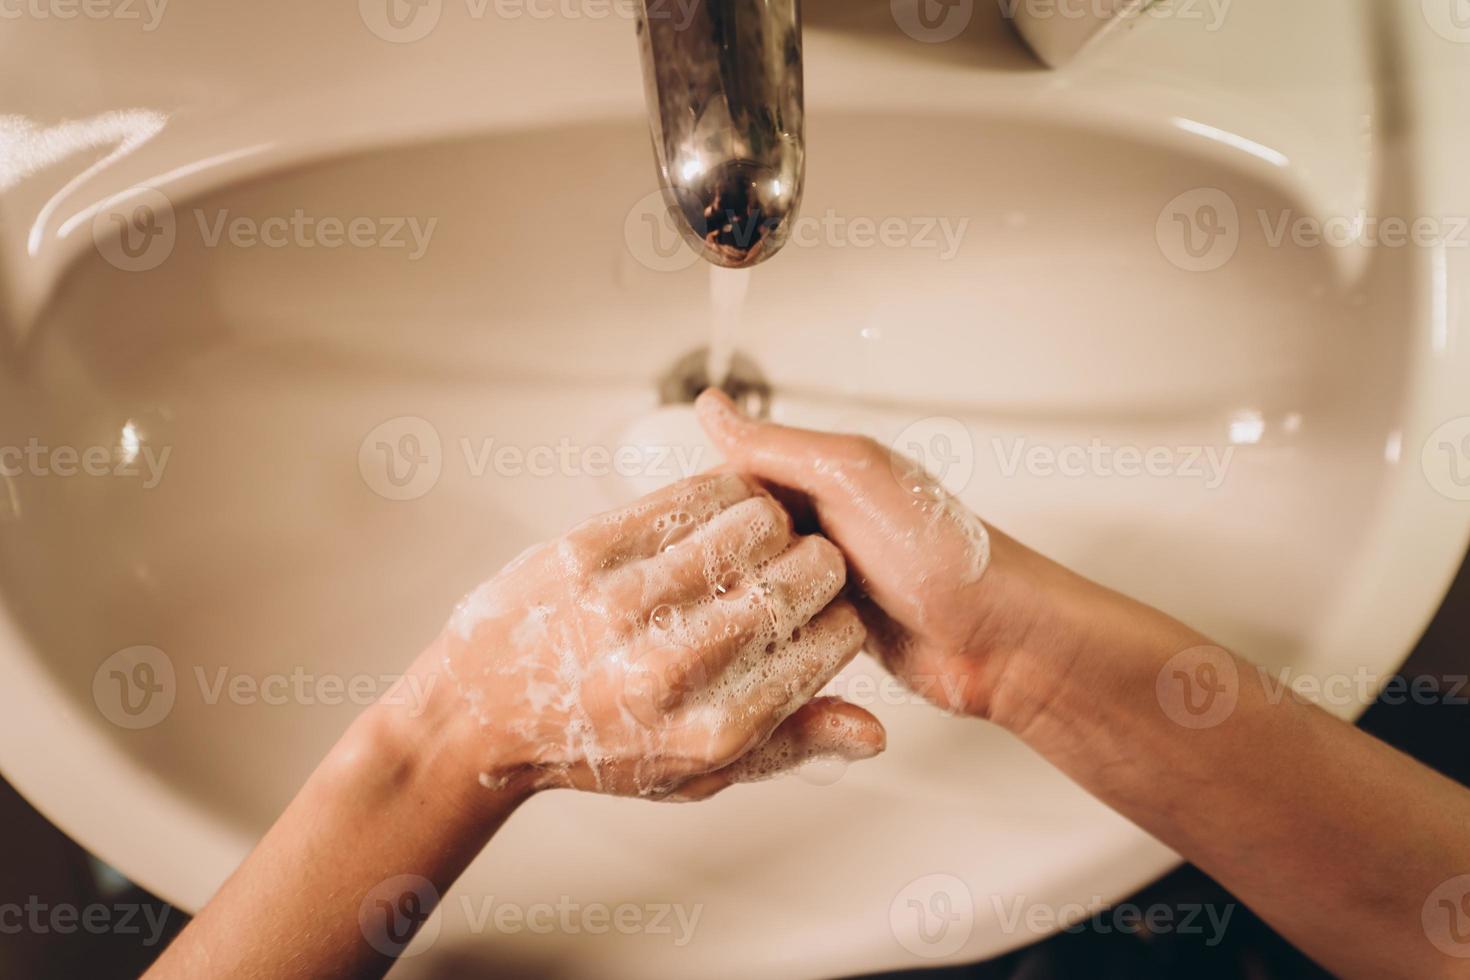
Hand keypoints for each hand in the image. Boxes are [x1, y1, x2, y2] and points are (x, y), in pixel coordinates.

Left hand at [434, 472, 884, 799]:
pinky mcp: (584, 551)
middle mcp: (672, 668)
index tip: (829, 611)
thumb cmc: (593, 748)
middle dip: (820, 565)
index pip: (829, 642)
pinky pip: (688, 496)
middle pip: (803, 577)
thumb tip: (873, 730)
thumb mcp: (696, 774)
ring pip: (757, 522)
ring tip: (762, 537)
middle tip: (802, 566)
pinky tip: (722, 506)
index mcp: (712, 730)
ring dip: (776, 522)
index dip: (844, 617)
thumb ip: (787, 746)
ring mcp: (623, 605)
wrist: (478, 715)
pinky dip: (723, 490)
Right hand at [696, 390, 1036, 719]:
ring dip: (746, 609)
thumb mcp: (854, 478)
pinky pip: (775, 633)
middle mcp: (814, 523)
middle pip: (729, 540)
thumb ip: (779, 446)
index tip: (692, 538)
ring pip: (746, 591)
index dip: (704, 510)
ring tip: (751, 622)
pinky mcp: (828, 631)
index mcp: (815, 475)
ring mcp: (820, 579)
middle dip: (723, 566)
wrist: (1003, 641)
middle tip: (727, 588)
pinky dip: (769, 642)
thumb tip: (711, 406)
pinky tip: (761, 653)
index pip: (725, 481)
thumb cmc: (945, 553)